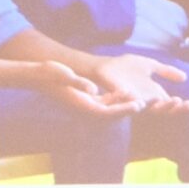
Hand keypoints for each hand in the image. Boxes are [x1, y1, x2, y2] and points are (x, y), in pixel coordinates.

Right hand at [18, 59, 141, 118]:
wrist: (37, 77)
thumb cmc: (48, 74)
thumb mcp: (61, 73)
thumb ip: (77, 81)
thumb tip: (92, 88)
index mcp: (82, 107)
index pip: (108, 112)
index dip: (124, 109)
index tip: (139, 105)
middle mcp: (87, 110)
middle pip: (115, 113)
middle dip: (133, 109)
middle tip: (151, 103)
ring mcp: (89, 107)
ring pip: (114, 109)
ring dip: (130, 105)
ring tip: (147, 98)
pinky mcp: (90, 101)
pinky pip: (109, 103)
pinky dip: (122, 99)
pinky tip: (134, 92)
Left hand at [88, 53, 188, 114]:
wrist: (104, 67)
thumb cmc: (125, 68)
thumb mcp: (150, 66)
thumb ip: (166, 71)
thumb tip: (185, 77)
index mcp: (153, 95)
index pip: (170, 104)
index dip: (182, 107)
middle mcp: (144, 101)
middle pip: (161, 109)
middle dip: (173, 108)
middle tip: (182, 104)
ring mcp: (130, 101)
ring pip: (146, 107)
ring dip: (156, 106)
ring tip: (166, 101)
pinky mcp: (117, 97)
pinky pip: (126, 102)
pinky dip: (133, 102)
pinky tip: (141, 101)